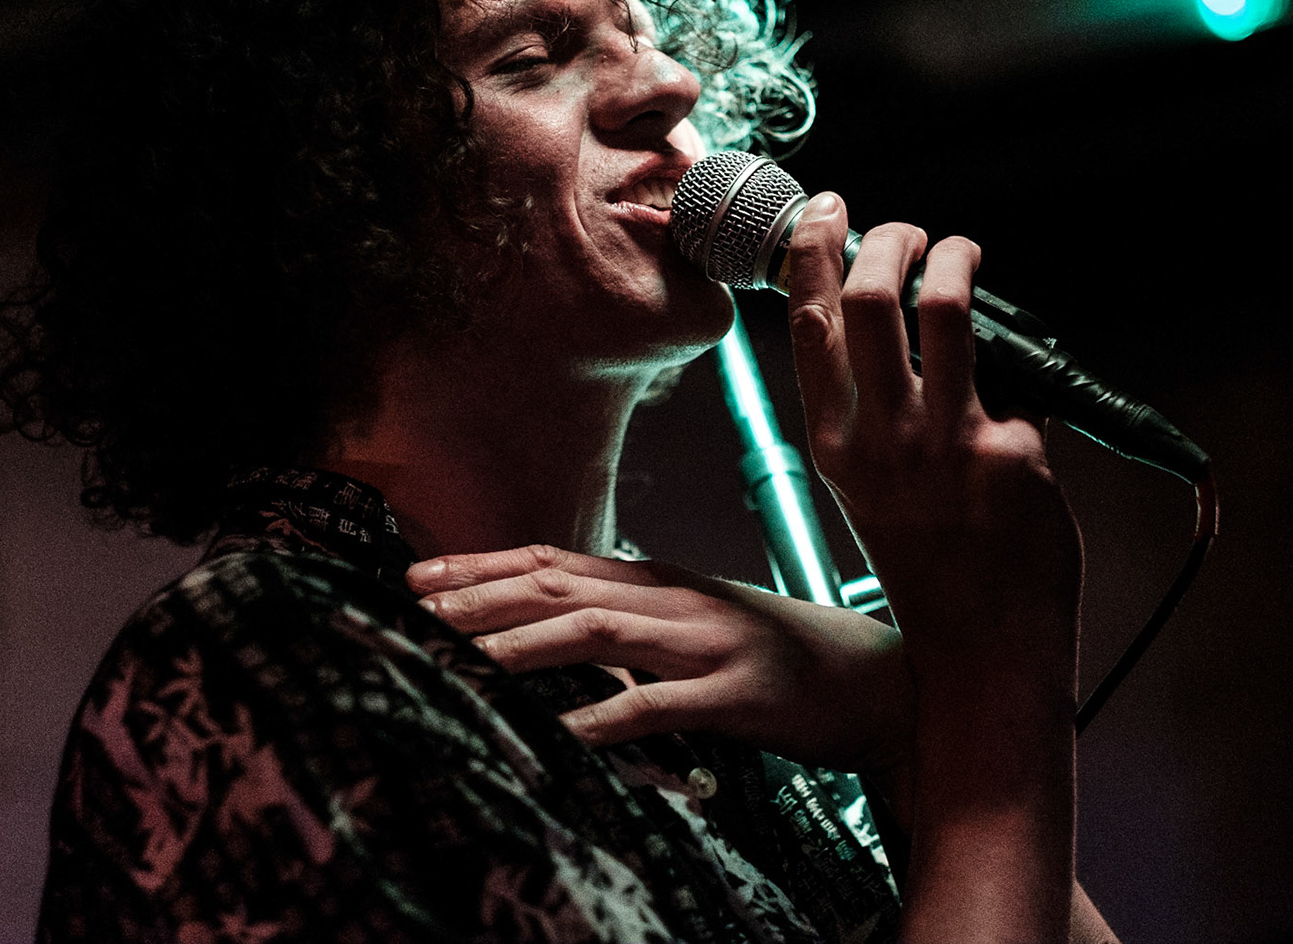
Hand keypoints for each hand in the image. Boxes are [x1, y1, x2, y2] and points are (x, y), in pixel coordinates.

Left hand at [406, 544, 914, 777]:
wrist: (877, 682)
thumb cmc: (777, 657)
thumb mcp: (695, 625)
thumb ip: (630, 620)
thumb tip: (551, 632)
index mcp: (659, 580)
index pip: (554, 560)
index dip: (483, 566)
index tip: (418, 577)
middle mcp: (674, 598)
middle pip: (562, 585)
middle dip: (482, 597)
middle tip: (414, 611)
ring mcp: (705, 642)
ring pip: (599, 631)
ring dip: (525, 643)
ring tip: (465, 659)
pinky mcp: (734, 694)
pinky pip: (658, 706)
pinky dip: (604, 717)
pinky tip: (561, 732)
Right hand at [785, 195, 1081, 695]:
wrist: (978, 643)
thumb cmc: (927, 560)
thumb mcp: (867, 484)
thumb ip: (870, 411)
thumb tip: (899, 319)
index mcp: (832, 442)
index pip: (808, 320)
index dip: (811, 249)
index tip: (824, 209)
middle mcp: (876, 437)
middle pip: (867, 293)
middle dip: (888, 236)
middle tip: (907, 230)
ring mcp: (940, 443)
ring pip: (938, 306)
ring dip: (953, 257)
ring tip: (961, 254)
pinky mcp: (1007, 451)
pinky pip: (1012, 371)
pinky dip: (1018, 354)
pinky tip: (1025, 368)